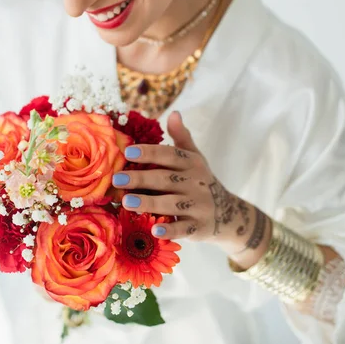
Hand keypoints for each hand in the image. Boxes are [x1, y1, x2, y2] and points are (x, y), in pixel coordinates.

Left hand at [112, 111, 255, 247]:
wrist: (227, 213)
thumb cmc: (199, 180)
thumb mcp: (194, 157)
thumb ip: (181, 137)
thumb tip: (174, 112)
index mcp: (192, 163)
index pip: (170, 155)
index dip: (150, 152)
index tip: (128, 151)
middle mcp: (196, 182)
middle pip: (166, 179)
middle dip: (141, 178)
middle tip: (117, 179)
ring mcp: (198, 206)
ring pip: (172, 204)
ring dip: (149, 203)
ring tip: (127, 201)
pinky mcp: (199, 227)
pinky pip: (184, 229)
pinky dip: (170, 230)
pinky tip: (154, 231)